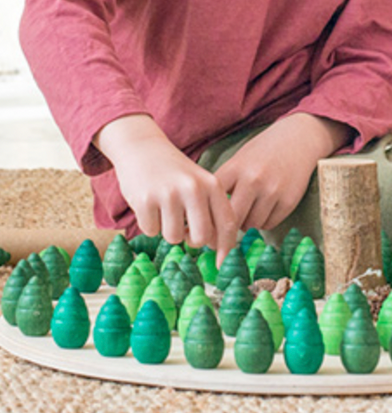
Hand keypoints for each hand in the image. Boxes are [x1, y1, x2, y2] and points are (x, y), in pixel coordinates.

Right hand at [95, 115, 237, 261]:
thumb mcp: (200, 183)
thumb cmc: (175, 173)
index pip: (227, 223)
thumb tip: (216, 245)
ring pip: (174, 238)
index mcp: (212, 184)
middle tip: (184, 230)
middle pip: (201, 237)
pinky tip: (151, 204)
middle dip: (192, 242)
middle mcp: (193, 188)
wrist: (143, 148)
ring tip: (166, 209)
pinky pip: (151, 231)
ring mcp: (169, 194)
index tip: (222, 264)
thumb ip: (211, 210)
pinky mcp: (146, 200)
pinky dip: (150, 224)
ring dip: (168, 231)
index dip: (226, 247)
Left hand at [215, 113, 353, 232]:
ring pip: (251, 225)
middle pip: (232, 220)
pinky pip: (269, 224)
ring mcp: (273, 190)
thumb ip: (224, 185)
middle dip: (229, 225)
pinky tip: (266, 207)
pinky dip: (265, 221)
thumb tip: (207, 216)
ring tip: (251, 210)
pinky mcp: (289, 200)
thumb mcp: (238, 161)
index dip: (208, 217)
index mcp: (235, 169)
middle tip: (229, 223)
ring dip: (249, 222)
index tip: (208, 223)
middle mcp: (253, 180)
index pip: (213, 203)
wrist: (298, 139)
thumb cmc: (262, 152)